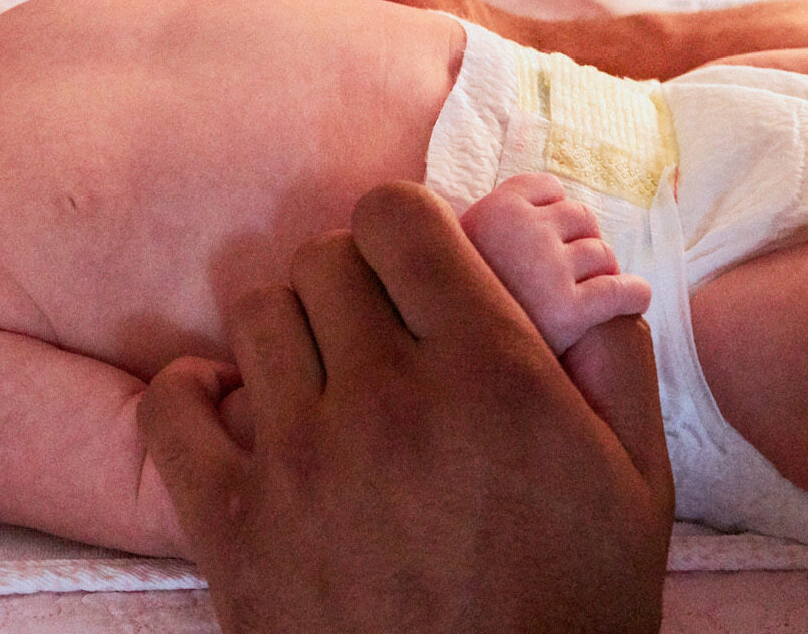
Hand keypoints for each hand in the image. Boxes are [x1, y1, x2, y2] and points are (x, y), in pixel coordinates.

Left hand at [140, 181, 672, 633]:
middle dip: (355, 282)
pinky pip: (170, 405)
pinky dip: (193, 394)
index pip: (396, 214)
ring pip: (257, 315)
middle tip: (379, 336)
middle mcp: (386, 400)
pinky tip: (235, 411)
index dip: (407, 229)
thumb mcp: (636, 481)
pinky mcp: (231, 524)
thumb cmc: (569, 610)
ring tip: (322, 383)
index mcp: (488, 372)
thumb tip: (577, 260)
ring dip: (290, 334)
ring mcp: (299, 461)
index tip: (417, 269)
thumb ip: (610, 352)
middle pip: (324, 258)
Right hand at [460, 173, 652, 354]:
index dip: (552, 212)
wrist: (459, 362)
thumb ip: (491, 223)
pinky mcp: (569, 311)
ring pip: (602, 254)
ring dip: (601, 271)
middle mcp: (523, 231)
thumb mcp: (459, 250)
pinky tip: (634, 300)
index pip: (547, 187)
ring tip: (585, 293)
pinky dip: (634, 294)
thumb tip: (538, 199)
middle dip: (581, 241)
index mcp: (493, 209)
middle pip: (581, 216)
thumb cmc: (462, 307)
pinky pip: (621, 291)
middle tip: (568, 271)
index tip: (547, 235)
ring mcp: (548, 269)